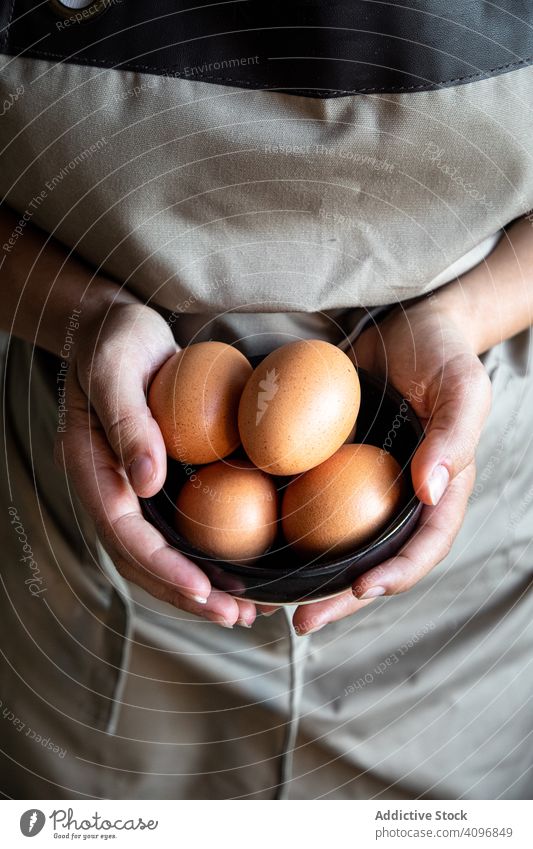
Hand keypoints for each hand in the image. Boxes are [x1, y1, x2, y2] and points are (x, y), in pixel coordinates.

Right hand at [55, 300, 255, 628]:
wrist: (117, 327)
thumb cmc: (116, 342)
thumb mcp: (117, 372)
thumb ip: (128, 424)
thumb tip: (147, 483)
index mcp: (91, 470)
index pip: (124, 535)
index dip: (163, 568)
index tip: (204, 591)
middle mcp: (111, 489)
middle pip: (143, 559)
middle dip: (187, 594)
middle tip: (237, 618)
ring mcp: (133, 489)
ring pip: (163, 552)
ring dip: (202, 586)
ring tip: (248, 611)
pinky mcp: (158, 481)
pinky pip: (181, 528)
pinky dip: (209, 553)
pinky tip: (244, 567)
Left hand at [289, 293, 491, 634]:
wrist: (404, 322)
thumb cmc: (441, 352)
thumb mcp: (461, 386)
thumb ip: (453, 436)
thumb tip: (428, 491)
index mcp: (440, 490)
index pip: (425, 545)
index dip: (398, 573)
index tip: (362, 588)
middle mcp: (400, 497)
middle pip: (375, 560)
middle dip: (342, 598)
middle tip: (302, 623)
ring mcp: (364, 485)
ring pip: (338, 544)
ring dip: (308, 578)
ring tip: (268, 604)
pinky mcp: (332, 467)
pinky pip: (310, 504)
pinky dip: (287, 530)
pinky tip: (254, 544)